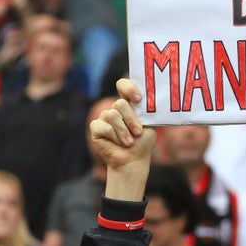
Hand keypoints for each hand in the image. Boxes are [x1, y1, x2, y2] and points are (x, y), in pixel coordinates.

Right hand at [90, 78, 156, 199]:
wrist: (133, 160)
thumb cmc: (143, 142)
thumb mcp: (149, 124)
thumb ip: (146, 110)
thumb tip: (149, 97)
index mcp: (129, 104)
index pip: (124, 86)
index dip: (129, 88)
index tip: (138, 99)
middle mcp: (115, 109)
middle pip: (120, 104)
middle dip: (131, 120)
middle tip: (138, 133)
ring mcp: (104, 117)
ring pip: (112, 115)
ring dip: (123, 131)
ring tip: (129, 142)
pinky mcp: (96, 127)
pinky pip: (104, 127)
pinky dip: (114, 137)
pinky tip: (118, 144)